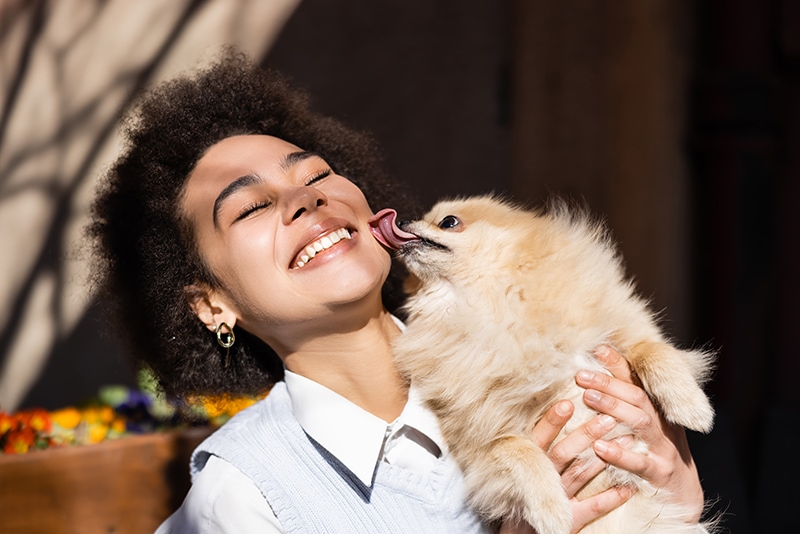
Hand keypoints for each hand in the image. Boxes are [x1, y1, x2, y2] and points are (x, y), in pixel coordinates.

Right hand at [499, 398, 635, 533]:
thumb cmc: (519, 489)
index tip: (567, 403)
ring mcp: (557, 499)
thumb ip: (533, 441)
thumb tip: (552, 407)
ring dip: (604, 457)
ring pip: (581, 474)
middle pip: (564, 453)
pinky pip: (593, 507)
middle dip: (586, 435)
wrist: (519, 531)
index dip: (552, 422)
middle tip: (608, 418)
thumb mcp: (516, 463)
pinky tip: (629, 487)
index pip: (540, 438)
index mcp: (528, 463)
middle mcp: (542, 479)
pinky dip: (612, 498)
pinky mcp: (569, 518)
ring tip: (627, 438)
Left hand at [500, 345, 703, 533]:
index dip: (618, 364)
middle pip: (637, 397)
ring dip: (613, 408)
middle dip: (609, 383)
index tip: (597, 348)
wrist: (686, 496)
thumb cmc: (656, 456)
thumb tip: (593, 381)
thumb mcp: (646, 428)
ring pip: (640, 422)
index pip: (637, 381)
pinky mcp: (659, 474)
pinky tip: (599, 447)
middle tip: (581, 375)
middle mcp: (662, 425)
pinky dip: (619, 454)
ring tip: (588, 398)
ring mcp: (663, 449)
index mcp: (657, 410)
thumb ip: (627, 406)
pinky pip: (639, 463)